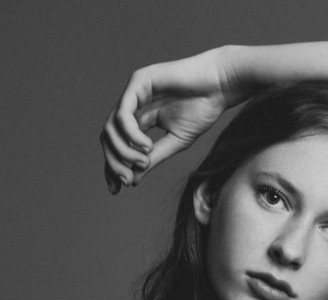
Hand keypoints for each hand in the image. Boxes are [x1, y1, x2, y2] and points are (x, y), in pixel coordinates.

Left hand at [100, 47, 245, 192]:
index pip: (117, 144)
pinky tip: (146, 146)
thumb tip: (131, 180)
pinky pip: (123, 114)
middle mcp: (132, 105)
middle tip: (127, 180)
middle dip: (113, 162)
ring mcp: (133, 92)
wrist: (219, 86)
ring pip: (111, 127)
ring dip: (123, 151)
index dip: (112, 167)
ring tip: (143, 162)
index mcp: (140, 119)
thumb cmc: (201, 110)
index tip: (117, 189)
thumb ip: (152, 159)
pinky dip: (131, 135)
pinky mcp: (138, 81)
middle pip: (108, 137)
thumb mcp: (174, 142)